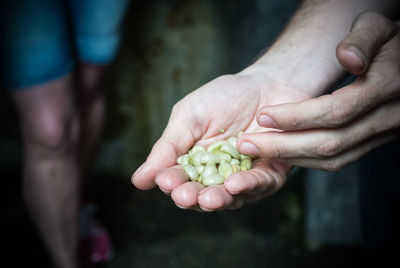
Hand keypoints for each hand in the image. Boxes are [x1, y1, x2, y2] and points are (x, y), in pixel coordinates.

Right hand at [131, 70, 310, 210]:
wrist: (267, 83)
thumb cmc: (224, 97)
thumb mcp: (189, 117)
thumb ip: (167, 148)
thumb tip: (138, 180)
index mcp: (193, 162)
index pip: (178, 180)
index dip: (171, 183)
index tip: (166, 181)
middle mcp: (216, 175)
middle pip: (201, 195)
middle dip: (192, 197)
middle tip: (185, 197)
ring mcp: (243, 177)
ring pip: (229, 198)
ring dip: (218, 200)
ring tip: (208, 199)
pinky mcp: (269, 175)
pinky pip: (259, 185)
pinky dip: (248, 186)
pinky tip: (235, 184)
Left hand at [239, 11, 399, 171]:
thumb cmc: (387, 41)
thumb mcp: (377, 27)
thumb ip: (362, 38)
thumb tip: (348, 58)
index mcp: (389, 87)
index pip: (335, 111)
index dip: (296, 117)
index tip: (262, 116)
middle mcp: (389, 118)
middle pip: (330, 142)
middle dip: (284, 145)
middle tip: (246, 145)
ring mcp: (382, 134)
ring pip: (333, 158)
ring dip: (291, 157)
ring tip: (257, 152)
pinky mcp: (372, 142)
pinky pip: (338, 159)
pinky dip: (307, 159)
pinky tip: (281, 151)